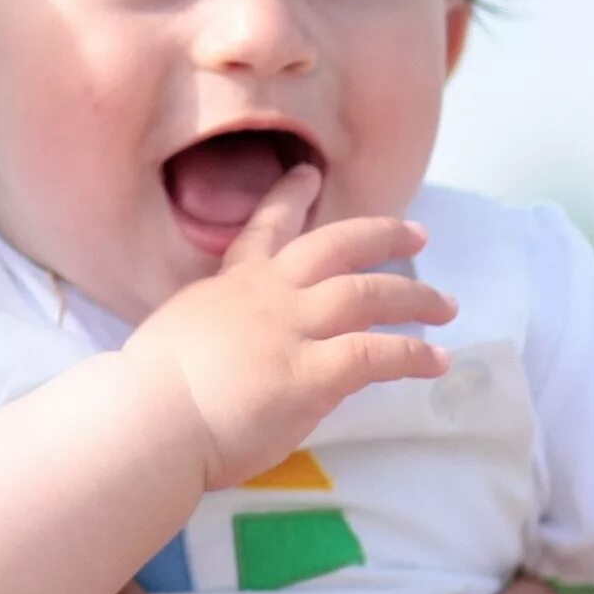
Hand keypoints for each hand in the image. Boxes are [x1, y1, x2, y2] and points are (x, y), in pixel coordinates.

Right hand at [123, 164, 456, 490]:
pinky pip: (379, 354)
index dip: (289, 197)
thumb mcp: (176, 337)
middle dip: (381, 234)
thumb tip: (222, 350)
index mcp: (230, 285)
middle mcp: (268, 295)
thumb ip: (209, 332)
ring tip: (446, 305)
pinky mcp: (314, 372)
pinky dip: (414, 355)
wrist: (148, 418)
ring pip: (370, 294)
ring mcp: (293, 329)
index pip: (264, 228)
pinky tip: (437, 361)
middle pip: (336, 246)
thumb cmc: (146, 392)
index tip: (309, 175)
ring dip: (415, 297)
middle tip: (416, 232)